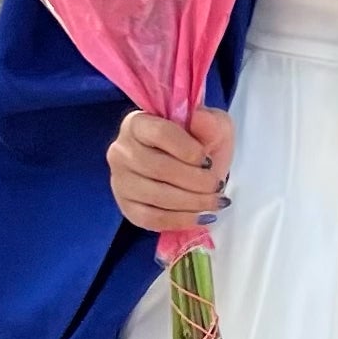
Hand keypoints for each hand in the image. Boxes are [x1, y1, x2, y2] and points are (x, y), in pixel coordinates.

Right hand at [107, 106, 233, 232]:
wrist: (195, 167)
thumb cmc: (200, 142)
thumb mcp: (213, 125)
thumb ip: (209, 122)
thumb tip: (199, 118)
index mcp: (137, 122)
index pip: (159, 133)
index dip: (187, 149)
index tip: (208, 160)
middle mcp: (121, 150)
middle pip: (158, 168)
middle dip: (194, 180)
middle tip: (217, 185)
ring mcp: (120, 181)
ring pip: (155, 195)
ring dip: (191, 202)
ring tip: (215, 202)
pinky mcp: (126, 207)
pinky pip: (150, 219)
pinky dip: (179, 220)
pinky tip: (201, 217)